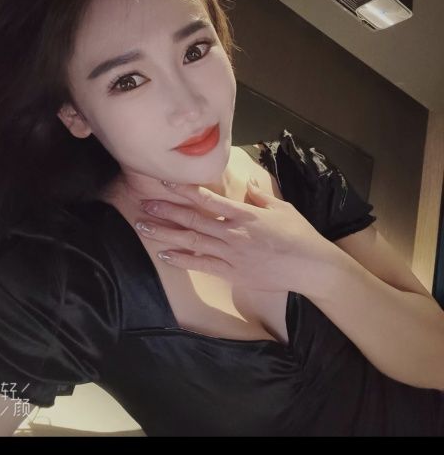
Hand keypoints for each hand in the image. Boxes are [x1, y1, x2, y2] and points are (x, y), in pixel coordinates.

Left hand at [137, 180, 334, 293]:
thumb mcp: (281, 208)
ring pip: (192, 242)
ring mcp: (231, 255)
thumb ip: (260, 195)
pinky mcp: (232, 273)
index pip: (209, 199)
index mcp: (245, 214)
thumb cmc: (299, 235)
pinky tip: (164, 254)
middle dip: (166, 211)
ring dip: (166, 234)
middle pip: (193, 220)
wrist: (310, 267)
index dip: (185, 189)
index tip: (166, 181)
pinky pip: (202, 265)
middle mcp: (233, 233)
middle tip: (144, 204)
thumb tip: (247, 182)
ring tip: (144, 227)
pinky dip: (182, 259)